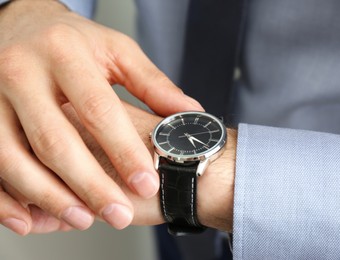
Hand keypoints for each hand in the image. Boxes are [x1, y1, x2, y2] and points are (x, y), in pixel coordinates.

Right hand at [0, 0, 201, 234]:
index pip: (99, 110)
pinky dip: (4, 197)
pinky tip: (28, 219)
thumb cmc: (75, 41)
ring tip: (84, 219)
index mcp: (65, 54)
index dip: (123, 150)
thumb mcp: (117, 52)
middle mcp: (21, 73)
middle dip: (89, 185)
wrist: (22, 23)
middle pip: (55, 141)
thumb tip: (188, 112)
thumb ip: (152, 84)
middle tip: (118, 214)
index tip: (146, 182)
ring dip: (49, 197)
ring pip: (14, 157)